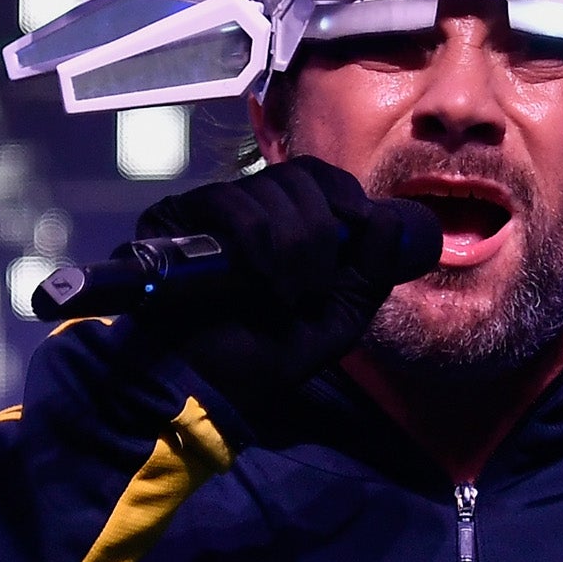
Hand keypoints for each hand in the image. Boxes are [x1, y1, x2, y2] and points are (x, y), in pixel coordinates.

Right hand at [120, 157, 437, 435]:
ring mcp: (208, 212)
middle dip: (319, 232)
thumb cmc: (274, 355)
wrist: (219, 388)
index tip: (360, 222)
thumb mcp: (343, 313)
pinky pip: (226, 201)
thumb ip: (374, 268)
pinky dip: (255, 237)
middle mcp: (246, 209)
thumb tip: (389, 217)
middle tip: (315, 287)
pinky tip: (260, 277)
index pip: (314, 174)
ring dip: (291, 245)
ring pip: (266, 189)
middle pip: (295, 178)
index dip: (342, 190)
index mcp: (284, 223)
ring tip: (287, 296)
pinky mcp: (173, 220)